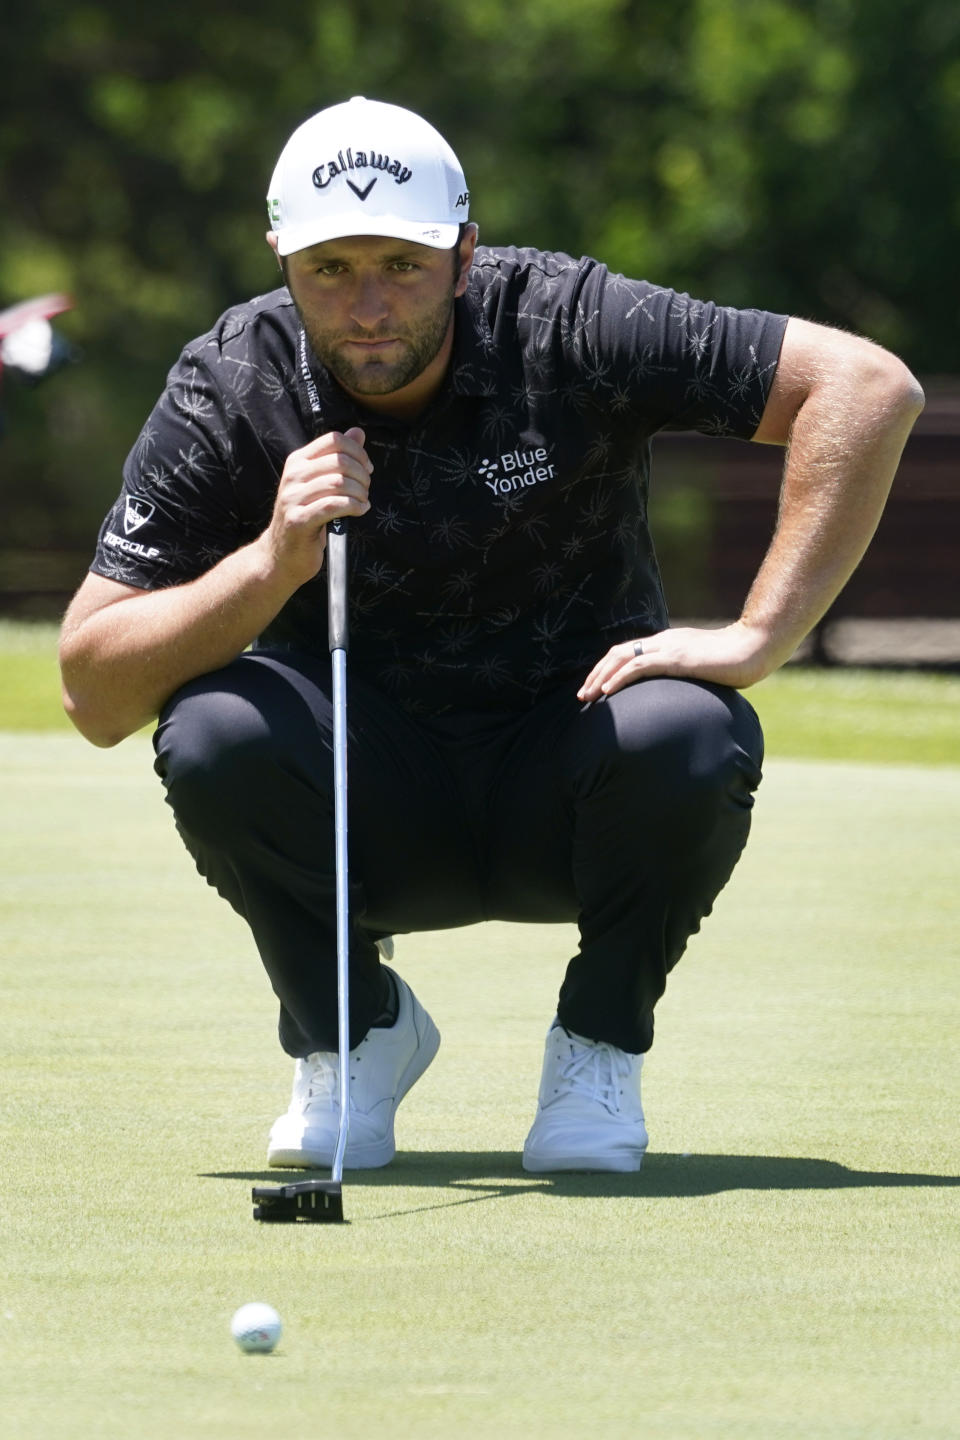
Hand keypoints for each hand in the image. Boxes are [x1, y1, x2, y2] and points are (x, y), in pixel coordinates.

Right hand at [260, 427, 372, 585]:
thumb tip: (358, 432)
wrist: (282, 554)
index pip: (333, 440)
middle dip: (362, 474)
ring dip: (360, 493)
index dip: (358, 451)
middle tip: (366, 489)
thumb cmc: (307, 517)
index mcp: (298, 461)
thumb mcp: (321, 483)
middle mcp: (293, 476)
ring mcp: (293, 498)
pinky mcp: (298, 520)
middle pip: (340, 460)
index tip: (367, 468)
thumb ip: (338, 458)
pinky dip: (353, 506)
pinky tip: (360, 510)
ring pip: (339, 483)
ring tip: (363, 502)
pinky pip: (333, 506)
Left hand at [577, 621, 776, 699]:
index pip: (628, 652)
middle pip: (618, 653)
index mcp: (668, 643)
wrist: (755, 648)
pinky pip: (640, 665)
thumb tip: (678, 698)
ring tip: (589, 696)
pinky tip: (608, 691)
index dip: (608, 669)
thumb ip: (687, 677)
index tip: (596, 688)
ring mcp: (669, 647)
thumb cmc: (736, 662)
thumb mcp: (704, 669)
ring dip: (601, 677)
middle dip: (596, 673)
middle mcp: (664, 641)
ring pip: (623, 657)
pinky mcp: (677, 657)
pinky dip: (619, 677)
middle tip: (583, 695)